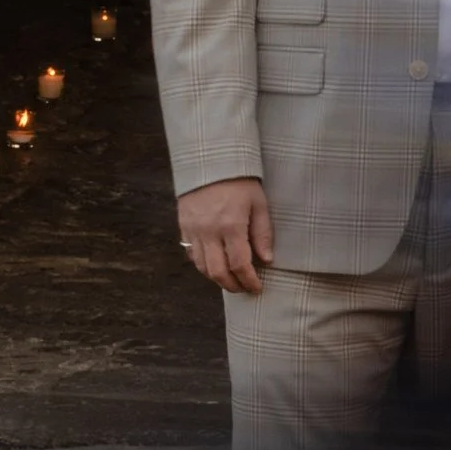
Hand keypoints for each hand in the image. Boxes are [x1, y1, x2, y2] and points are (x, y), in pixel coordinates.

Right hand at [178, 176, 273, 293]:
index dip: (249, 281)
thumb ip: (262, 233)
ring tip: (230, 280)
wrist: (210, 161)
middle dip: (233, 286)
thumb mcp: (258, 203)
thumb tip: (267, 260)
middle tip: (244, 288)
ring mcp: (193, 230)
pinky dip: (202, 265)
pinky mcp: (183, 226)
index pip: (240, 264)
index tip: (257, 287)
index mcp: (231, 226)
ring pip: (202, 267)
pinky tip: (214, 265)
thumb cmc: (240, 180)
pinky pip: (191, 254)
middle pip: (218, 272)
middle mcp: (209, 232)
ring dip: (217, 278)